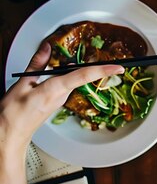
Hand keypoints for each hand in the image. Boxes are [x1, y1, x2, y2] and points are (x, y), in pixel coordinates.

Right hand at [0, 42, 122, 145]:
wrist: (9, 135)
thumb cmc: (12, 114)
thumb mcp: (22, 83)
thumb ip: (36, 64)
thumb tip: (46, 48)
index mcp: (54, 89)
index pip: (84, 75)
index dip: (102, 70)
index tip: (119, 67)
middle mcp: (62, 95)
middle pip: (82, 76)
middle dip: (95, 67)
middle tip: (111, 61)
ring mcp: (61, 100)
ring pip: (73, 80)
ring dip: (78, 69)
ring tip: (76, 59)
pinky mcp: (57, 102)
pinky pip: (67, 85)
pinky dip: (67, 76)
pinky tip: (59, 70)